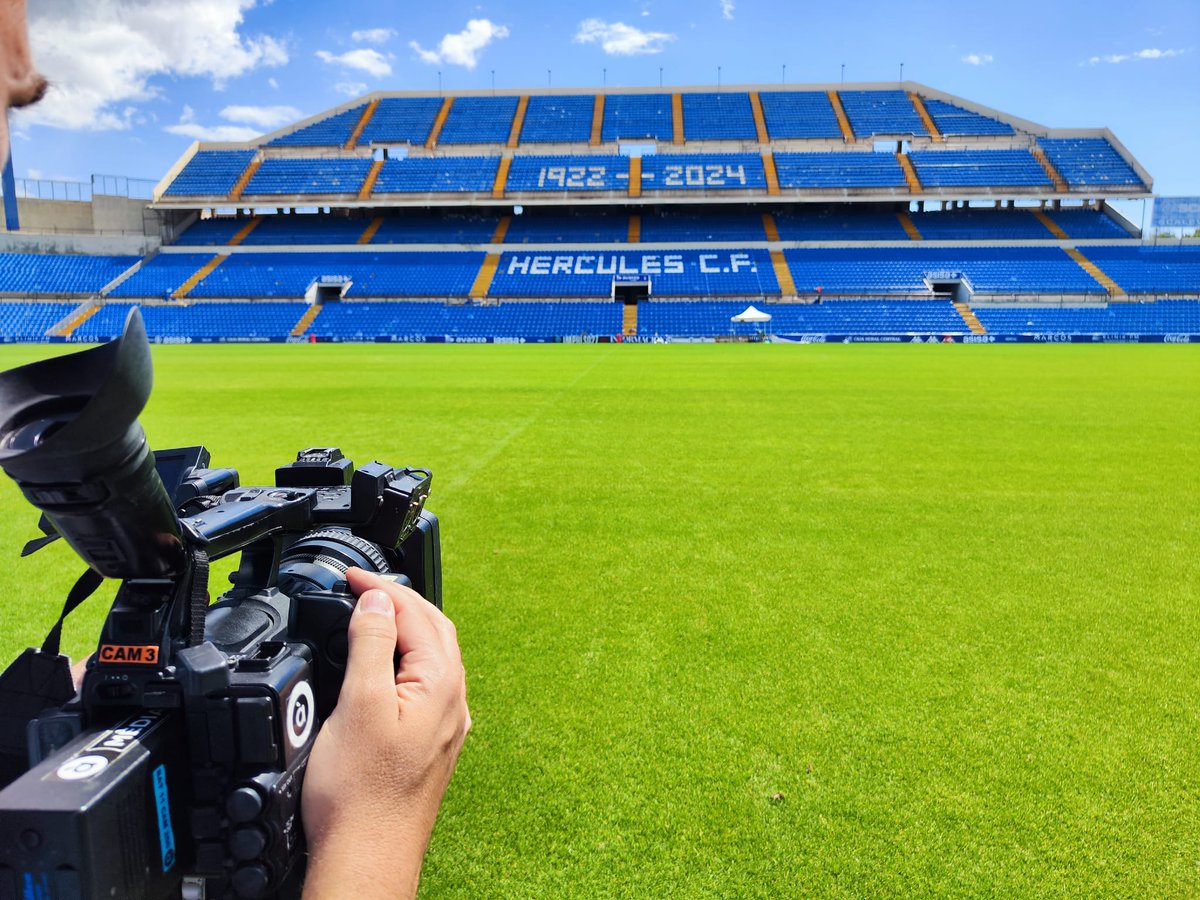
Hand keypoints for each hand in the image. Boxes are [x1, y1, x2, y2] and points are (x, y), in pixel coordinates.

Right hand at [301, 569, 469, 898]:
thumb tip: (378, 601)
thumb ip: (372, 643)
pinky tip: (388, 667)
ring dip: (406, 628)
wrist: (367, 856)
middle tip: (362, 587)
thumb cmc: (361, 795)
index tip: (350, 575)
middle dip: (399, 600)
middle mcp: (452, 701)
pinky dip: (405, 659)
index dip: (381, 587)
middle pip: (433, 629)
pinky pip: (425, 683)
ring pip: (433, 656)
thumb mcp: (359, 702)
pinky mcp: (430, 744)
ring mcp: (445, 725)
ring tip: (373, 614)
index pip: (416, 613)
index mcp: (441, 683)